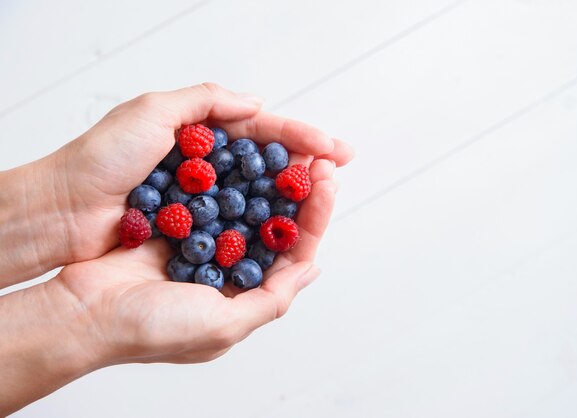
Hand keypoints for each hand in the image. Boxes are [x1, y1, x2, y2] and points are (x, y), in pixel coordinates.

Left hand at [0, 83, 352, 285]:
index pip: (262, 133)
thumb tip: (258, 104)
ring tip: (322, 197)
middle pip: (267, 165)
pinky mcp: (195, 233)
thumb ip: (205, 100)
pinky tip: (286, 228)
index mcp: (201, 134)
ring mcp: (204, 202)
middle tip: (337, 171)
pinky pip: (238, 229)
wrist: (63, 212)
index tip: (332, 149)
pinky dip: (264, 227)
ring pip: (259, 197)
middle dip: (306, 167)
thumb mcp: (150, 111)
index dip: (299, 138)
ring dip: (292, 198)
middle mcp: (208, 168)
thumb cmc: (101, 159)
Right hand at [55, 157, 336, 364]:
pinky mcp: (178, 224)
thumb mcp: (224, 325)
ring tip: (291, 152)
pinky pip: (212, 197)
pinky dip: (229, 177)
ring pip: (248, 206)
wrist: (85, 313)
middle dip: (300, 192)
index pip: (293, 250)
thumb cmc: (155, 328)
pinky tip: (246, 156)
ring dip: (270, 180)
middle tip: (320, 159)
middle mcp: (230, 268)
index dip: (314, 216)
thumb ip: (271, 299)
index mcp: (245, 293)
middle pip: (276, 224)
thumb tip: (311, 267)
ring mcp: (204, 244)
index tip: (330, 182)